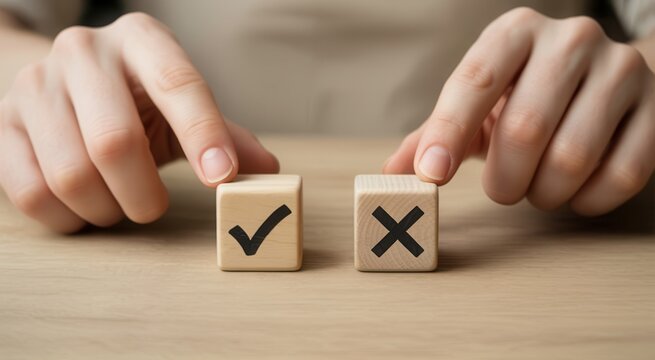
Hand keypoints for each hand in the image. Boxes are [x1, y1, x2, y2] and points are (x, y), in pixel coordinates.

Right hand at [0, 13, 278, 232]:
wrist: (63, 84)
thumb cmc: (136, 100)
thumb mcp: (181, 108)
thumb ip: (224, 135)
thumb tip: (268, 172)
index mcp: (141, 40)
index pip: (178, 84)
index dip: (203, 135)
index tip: (220, 179)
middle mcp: (83, 52)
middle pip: (114, 142)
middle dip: (144, 195)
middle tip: (153, 207)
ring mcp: (34, 86)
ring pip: (71, 176)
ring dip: (105, 209)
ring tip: (118, 203)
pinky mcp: (1, 124)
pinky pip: (31, 193)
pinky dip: (67, 217)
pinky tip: (84, 207)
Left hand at [385, 7, 654, 215]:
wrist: (602, 78)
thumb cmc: (524, 94)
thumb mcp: (477, 106)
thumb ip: (434, 135)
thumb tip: (393, 173)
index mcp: (514, 32)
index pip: (473, 81)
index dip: (448, 133)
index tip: (431, 175)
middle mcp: (570, 39)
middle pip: (525, 128)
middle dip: (505, 179)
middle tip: (503, 189)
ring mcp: (621, 70)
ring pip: (572, 158)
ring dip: (544, 193)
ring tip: (538, 185)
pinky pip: (621, 175)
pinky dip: (587, 200)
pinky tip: (575, 191)